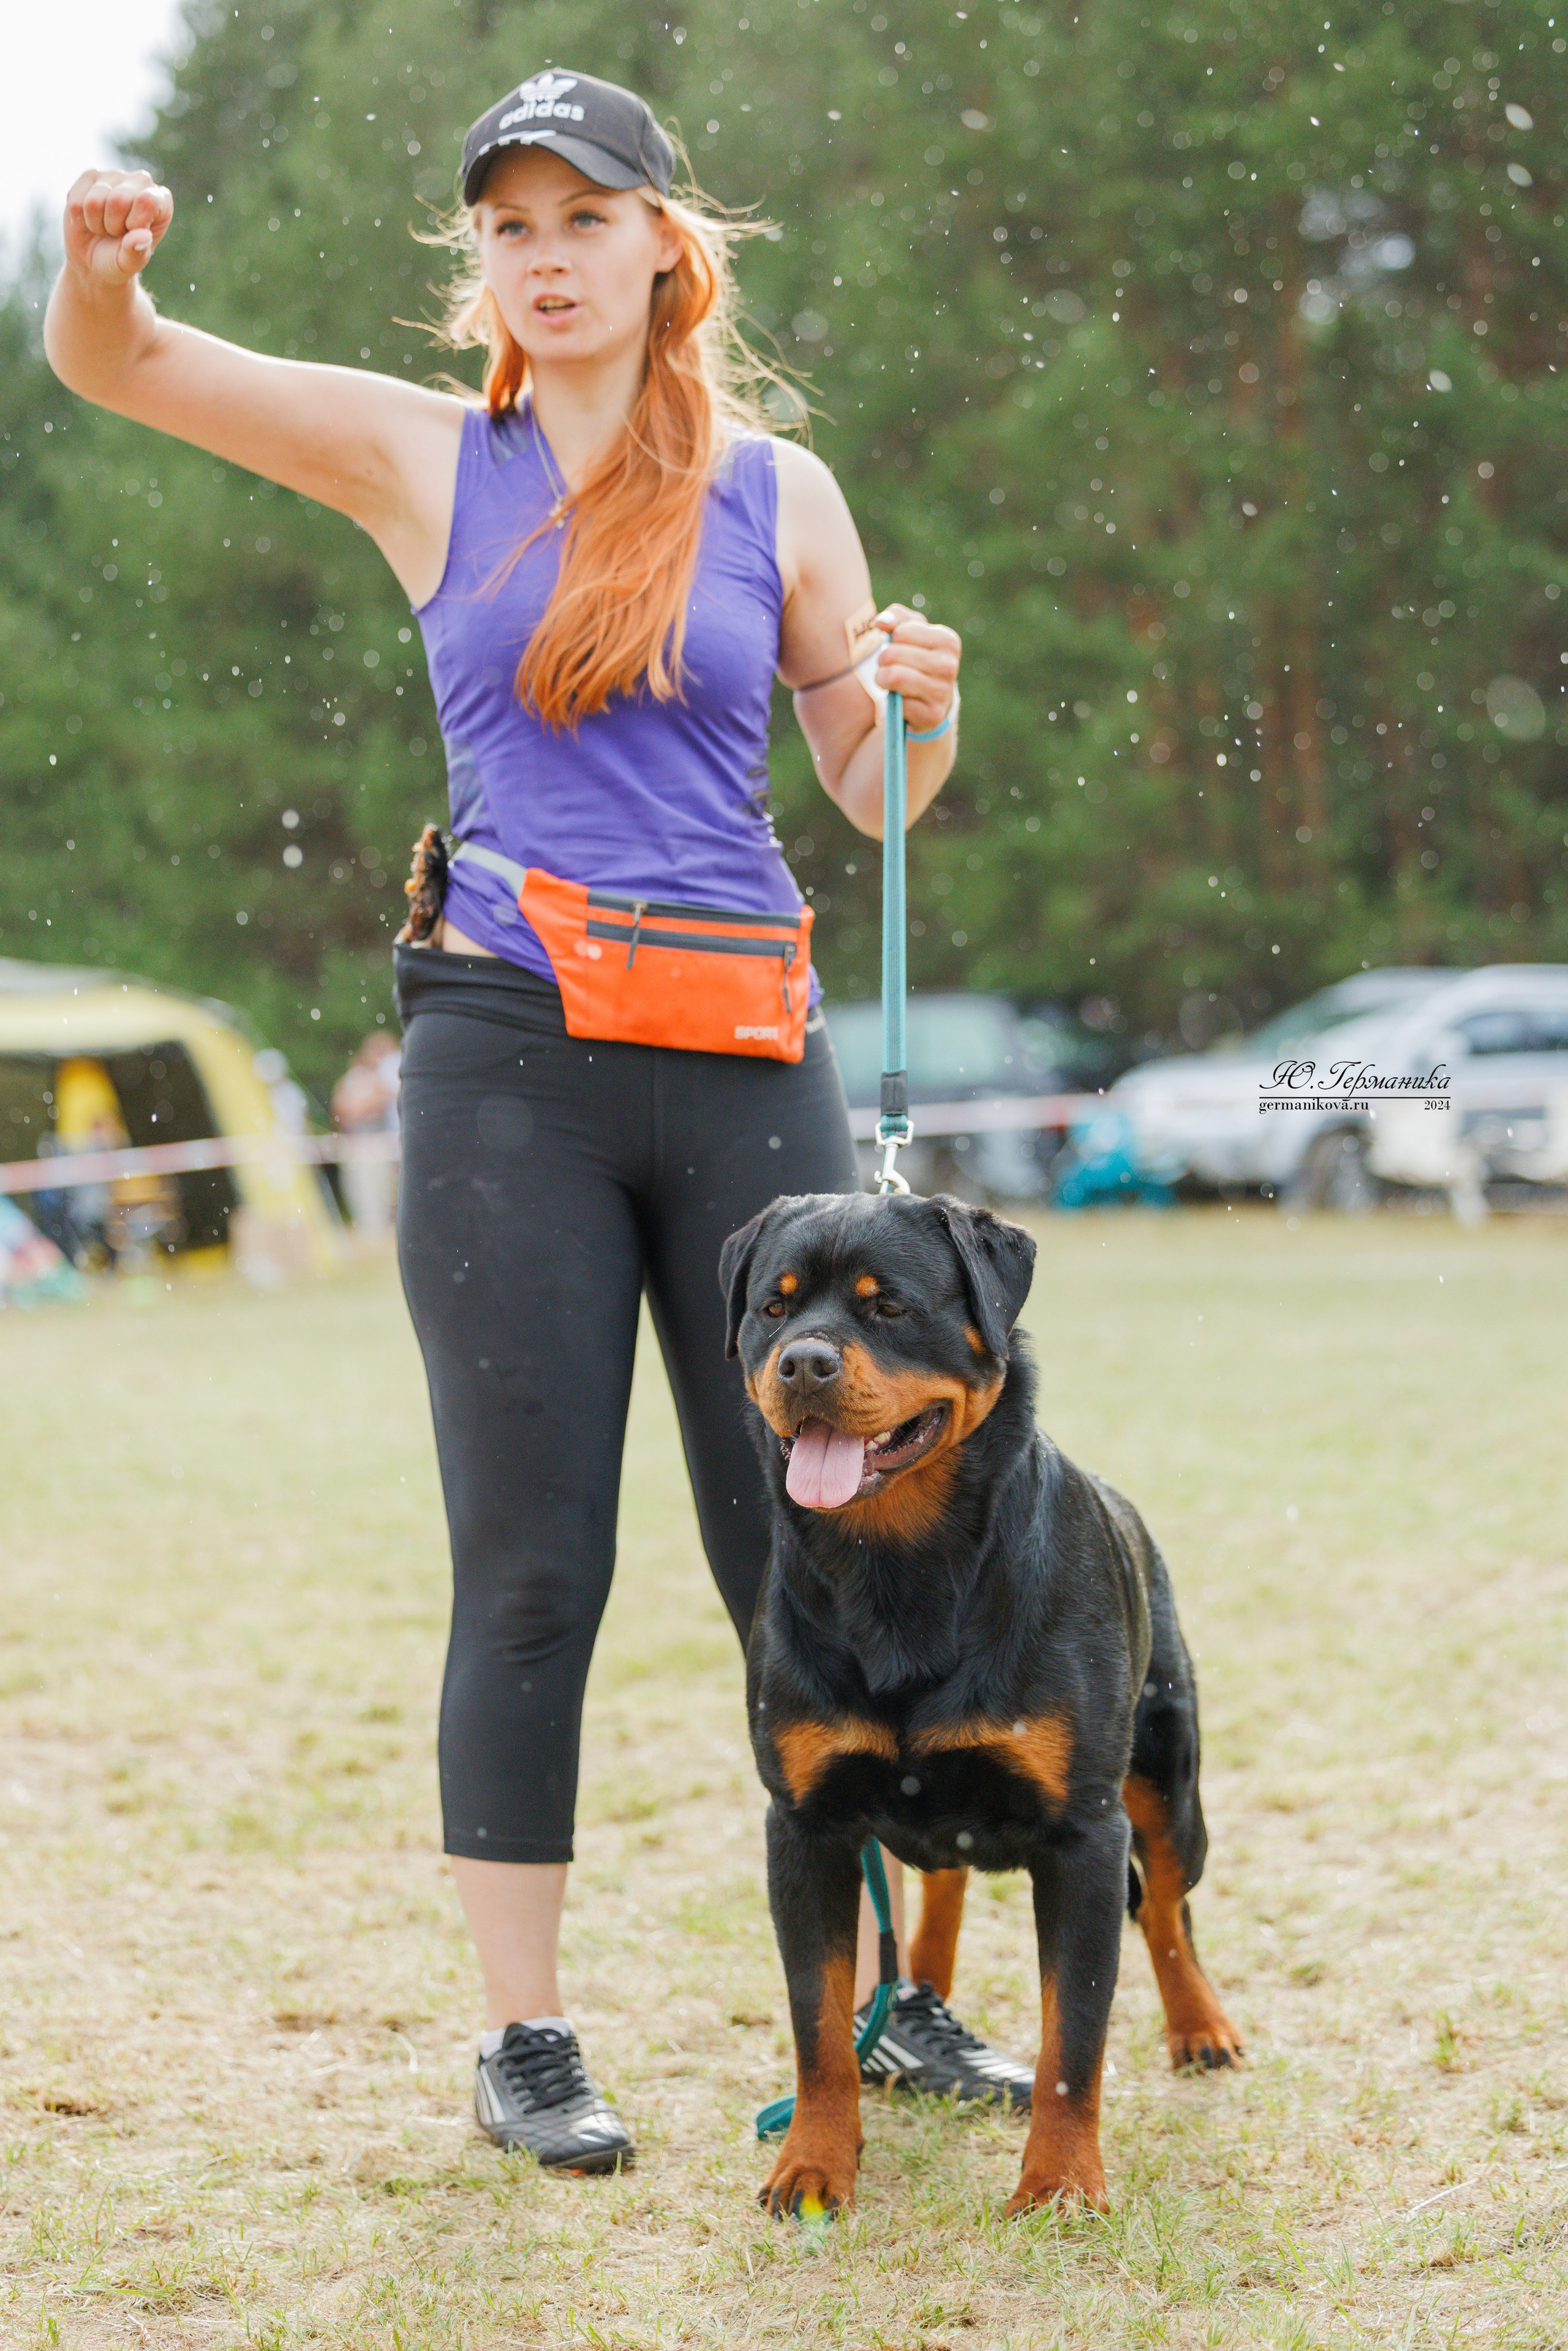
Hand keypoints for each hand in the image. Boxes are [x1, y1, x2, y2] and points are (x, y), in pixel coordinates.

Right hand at [63, 168, 173, 286]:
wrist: (94, 259)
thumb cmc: (119, 260)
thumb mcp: (130, 263)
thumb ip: (137, 252)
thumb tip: (144, 236)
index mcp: (161, 201)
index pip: (147, 201)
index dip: (134, 223)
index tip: (131, 234)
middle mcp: (141, 181)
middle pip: (118, 200)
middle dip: (112, 226)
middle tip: (116, 234)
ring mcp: (115, 175)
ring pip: (94, 201)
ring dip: (96, 223)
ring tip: (104, 227)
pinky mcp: (90, 175)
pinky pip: (77, 201)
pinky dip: (80, 218)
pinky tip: (90, 219)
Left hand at [873, 604, 960, 737]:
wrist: (933, 700)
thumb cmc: (917, 659)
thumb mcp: (912, 632)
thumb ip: (896, 617)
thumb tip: (881, 622)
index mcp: (948, 641)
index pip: (901, 632)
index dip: (892, 640)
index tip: (899, 648)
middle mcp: (949, 665)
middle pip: (892, 654)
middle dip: (883, 661)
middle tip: (889, 667)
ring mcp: (942, 691)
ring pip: (893, 677)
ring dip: (882, 679)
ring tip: (888, 681)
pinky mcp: (932, 715)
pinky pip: (898, 703)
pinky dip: (893, 702)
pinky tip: (902, 701)